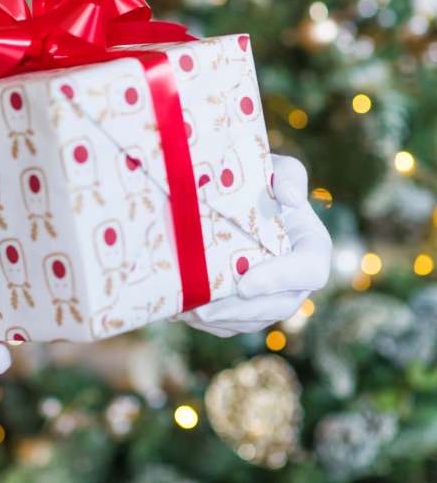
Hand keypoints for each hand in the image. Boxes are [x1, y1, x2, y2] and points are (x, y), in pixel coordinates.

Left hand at [180, 154, 331, 336]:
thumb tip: (290, 196)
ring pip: (253, 320)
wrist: (234, 200)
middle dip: (242, 309)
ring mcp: (274, 298)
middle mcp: (297, 280)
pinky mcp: (249, 310)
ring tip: (188, 309)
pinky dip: (209, 322)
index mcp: (311, 247)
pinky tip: (183, 310)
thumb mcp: (276, 169)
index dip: (281, 280)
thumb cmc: (259, 181)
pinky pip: (233, 325)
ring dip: (220, 318)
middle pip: (279, 306)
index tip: (245, 282)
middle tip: (205, 305)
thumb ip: (288, 175)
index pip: (310, 271)